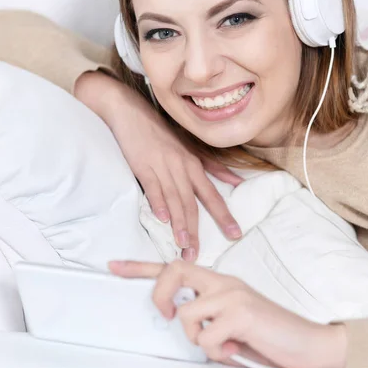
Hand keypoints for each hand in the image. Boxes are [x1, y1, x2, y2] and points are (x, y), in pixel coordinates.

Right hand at [75, 72, 242, 260]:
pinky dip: (158, 202)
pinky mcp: (143, 165)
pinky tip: (161, 218)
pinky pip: (152, 186)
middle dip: (198, 229)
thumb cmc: (161, 133)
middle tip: (199, 254)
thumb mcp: (190, 148)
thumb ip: (213, 167)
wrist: (131, 112)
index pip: (212, 194)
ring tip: (183, 244)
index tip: (235, 234)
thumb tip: (237, 181)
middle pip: (193, 202)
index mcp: (193, 164)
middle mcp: (182, 166)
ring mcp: (163, 165)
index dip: (224, 215)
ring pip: (175, 198)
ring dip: (179, 223)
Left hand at [109, 260, 347, 367]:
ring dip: (202, 340)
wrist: (308, 344)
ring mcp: (232, 293)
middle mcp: (223, 281)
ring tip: (227, 343)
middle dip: (159, 296)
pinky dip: (219, 351)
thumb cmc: (266, 335)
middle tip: (166, 317)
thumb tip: (178, 320)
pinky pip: (207, 337)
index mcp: (219, 282)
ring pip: (187, 316)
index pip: (174, 267)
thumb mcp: (231, 321)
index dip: (140, 268)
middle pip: (173, 271)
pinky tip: (240, 348)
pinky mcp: (241, 311)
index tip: (114, 266)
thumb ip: (207, 314)